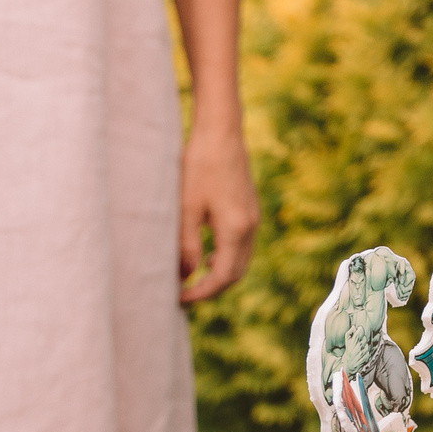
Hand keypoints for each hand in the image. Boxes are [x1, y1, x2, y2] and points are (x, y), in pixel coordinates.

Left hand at [178, 122, 258, 303]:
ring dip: (219, 274)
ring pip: (240, 260)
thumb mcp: (186, 207)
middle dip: (212, 288)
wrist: (221, 132)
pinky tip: (207, 256)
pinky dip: (225, 258)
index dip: (201, 292)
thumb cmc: (199, 165)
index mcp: (236, 229)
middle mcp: (250, 227)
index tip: (179, 299)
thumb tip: (186, 276)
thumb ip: (186, 244)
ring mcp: (253, 218)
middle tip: (184, 295)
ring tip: (192, 279)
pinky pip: (242, 246)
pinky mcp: (249, 210)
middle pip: (236, 273)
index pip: (223, 276)